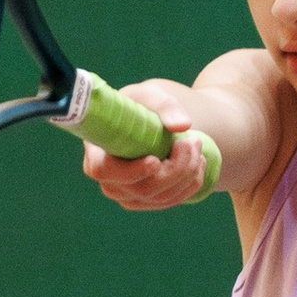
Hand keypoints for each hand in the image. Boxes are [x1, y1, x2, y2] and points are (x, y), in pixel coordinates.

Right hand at [83, 79, 210, 209]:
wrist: (160, 122)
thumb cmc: (147, 105)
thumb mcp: (152, 96)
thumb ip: (166, 106)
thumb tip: (181, 126)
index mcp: (97, 150)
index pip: (103, 170)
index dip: (130, 171)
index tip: (155, 161)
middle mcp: (108, 179)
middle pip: (139, 189)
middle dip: (174, 169)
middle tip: (191, 142)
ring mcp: (127, 194)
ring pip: (159, 197)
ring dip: (187, 173)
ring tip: (196, 144)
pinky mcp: (147, 200)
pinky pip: (170, 200)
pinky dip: (191, 183)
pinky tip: (199, 161)